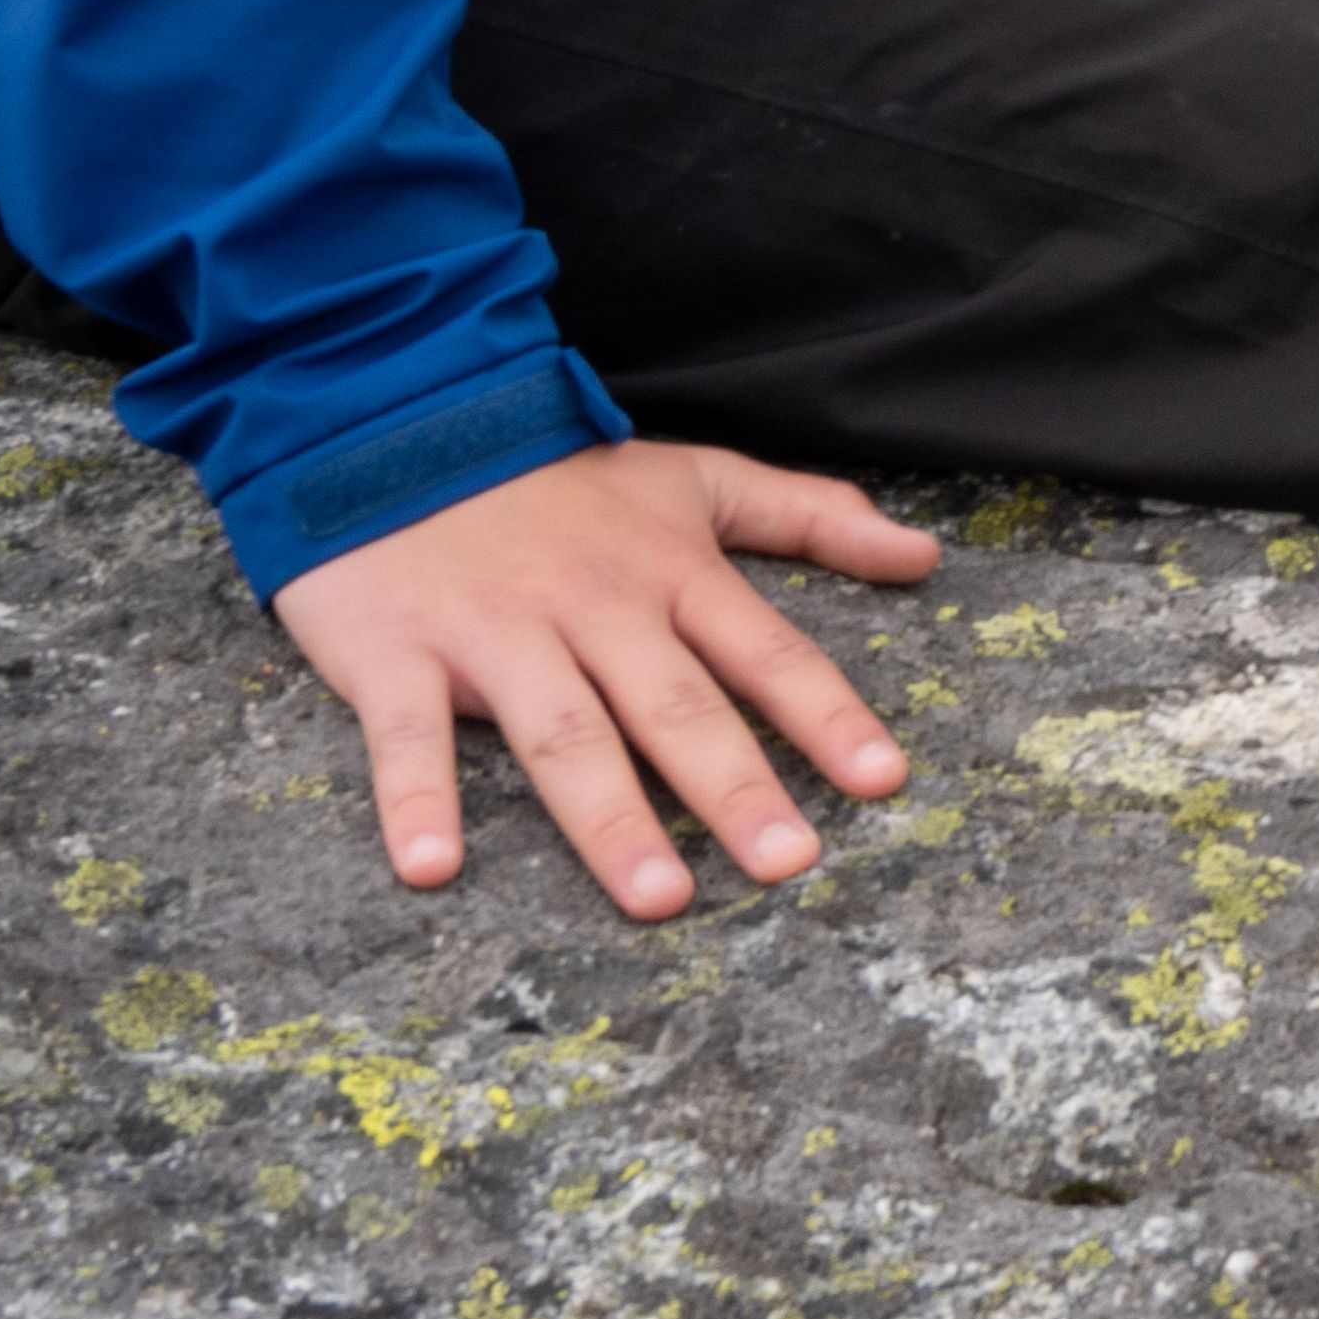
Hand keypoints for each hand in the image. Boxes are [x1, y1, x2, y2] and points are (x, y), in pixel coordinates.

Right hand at [274, 438, 944, 916]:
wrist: (395, 421)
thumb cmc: (558, 479)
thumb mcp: (695, 478)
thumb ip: (811, 515)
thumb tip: (923, 554)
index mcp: (669, 574)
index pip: (767, 653)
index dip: (828, 716)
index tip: (883, 781)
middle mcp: (594, 610)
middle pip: (675, 709)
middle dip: (735, 786)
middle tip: (788, 865)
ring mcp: (496, 633)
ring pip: (565, 735)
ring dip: (610, 819)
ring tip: (658, 898)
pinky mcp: (398, 654)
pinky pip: (410, 736)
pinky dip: (417, 800)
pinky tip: (433, 868)